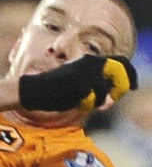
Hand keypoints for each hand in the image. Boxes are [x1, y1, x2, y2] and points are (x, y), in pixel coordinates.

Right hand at [18, 55, 136, 111]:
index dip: (130, 74)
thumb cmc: (56, 89)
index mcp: (90, 60)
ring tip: (87, 104)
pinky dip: (89, 105)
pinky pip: (94, 100)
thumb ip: (96, 85)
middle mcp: (90, 64)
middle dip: (121, 88)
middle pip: (120, 72)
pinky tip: (77, 103)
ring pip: (106, 90)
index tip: (132, 87)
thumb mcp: (78, 82)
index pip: (120, 61)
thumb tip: (114, 97)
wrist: (35, 90)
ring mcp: (85, 74)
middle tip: (112, 101)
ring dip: (101, 101)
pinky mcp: (79, 86)